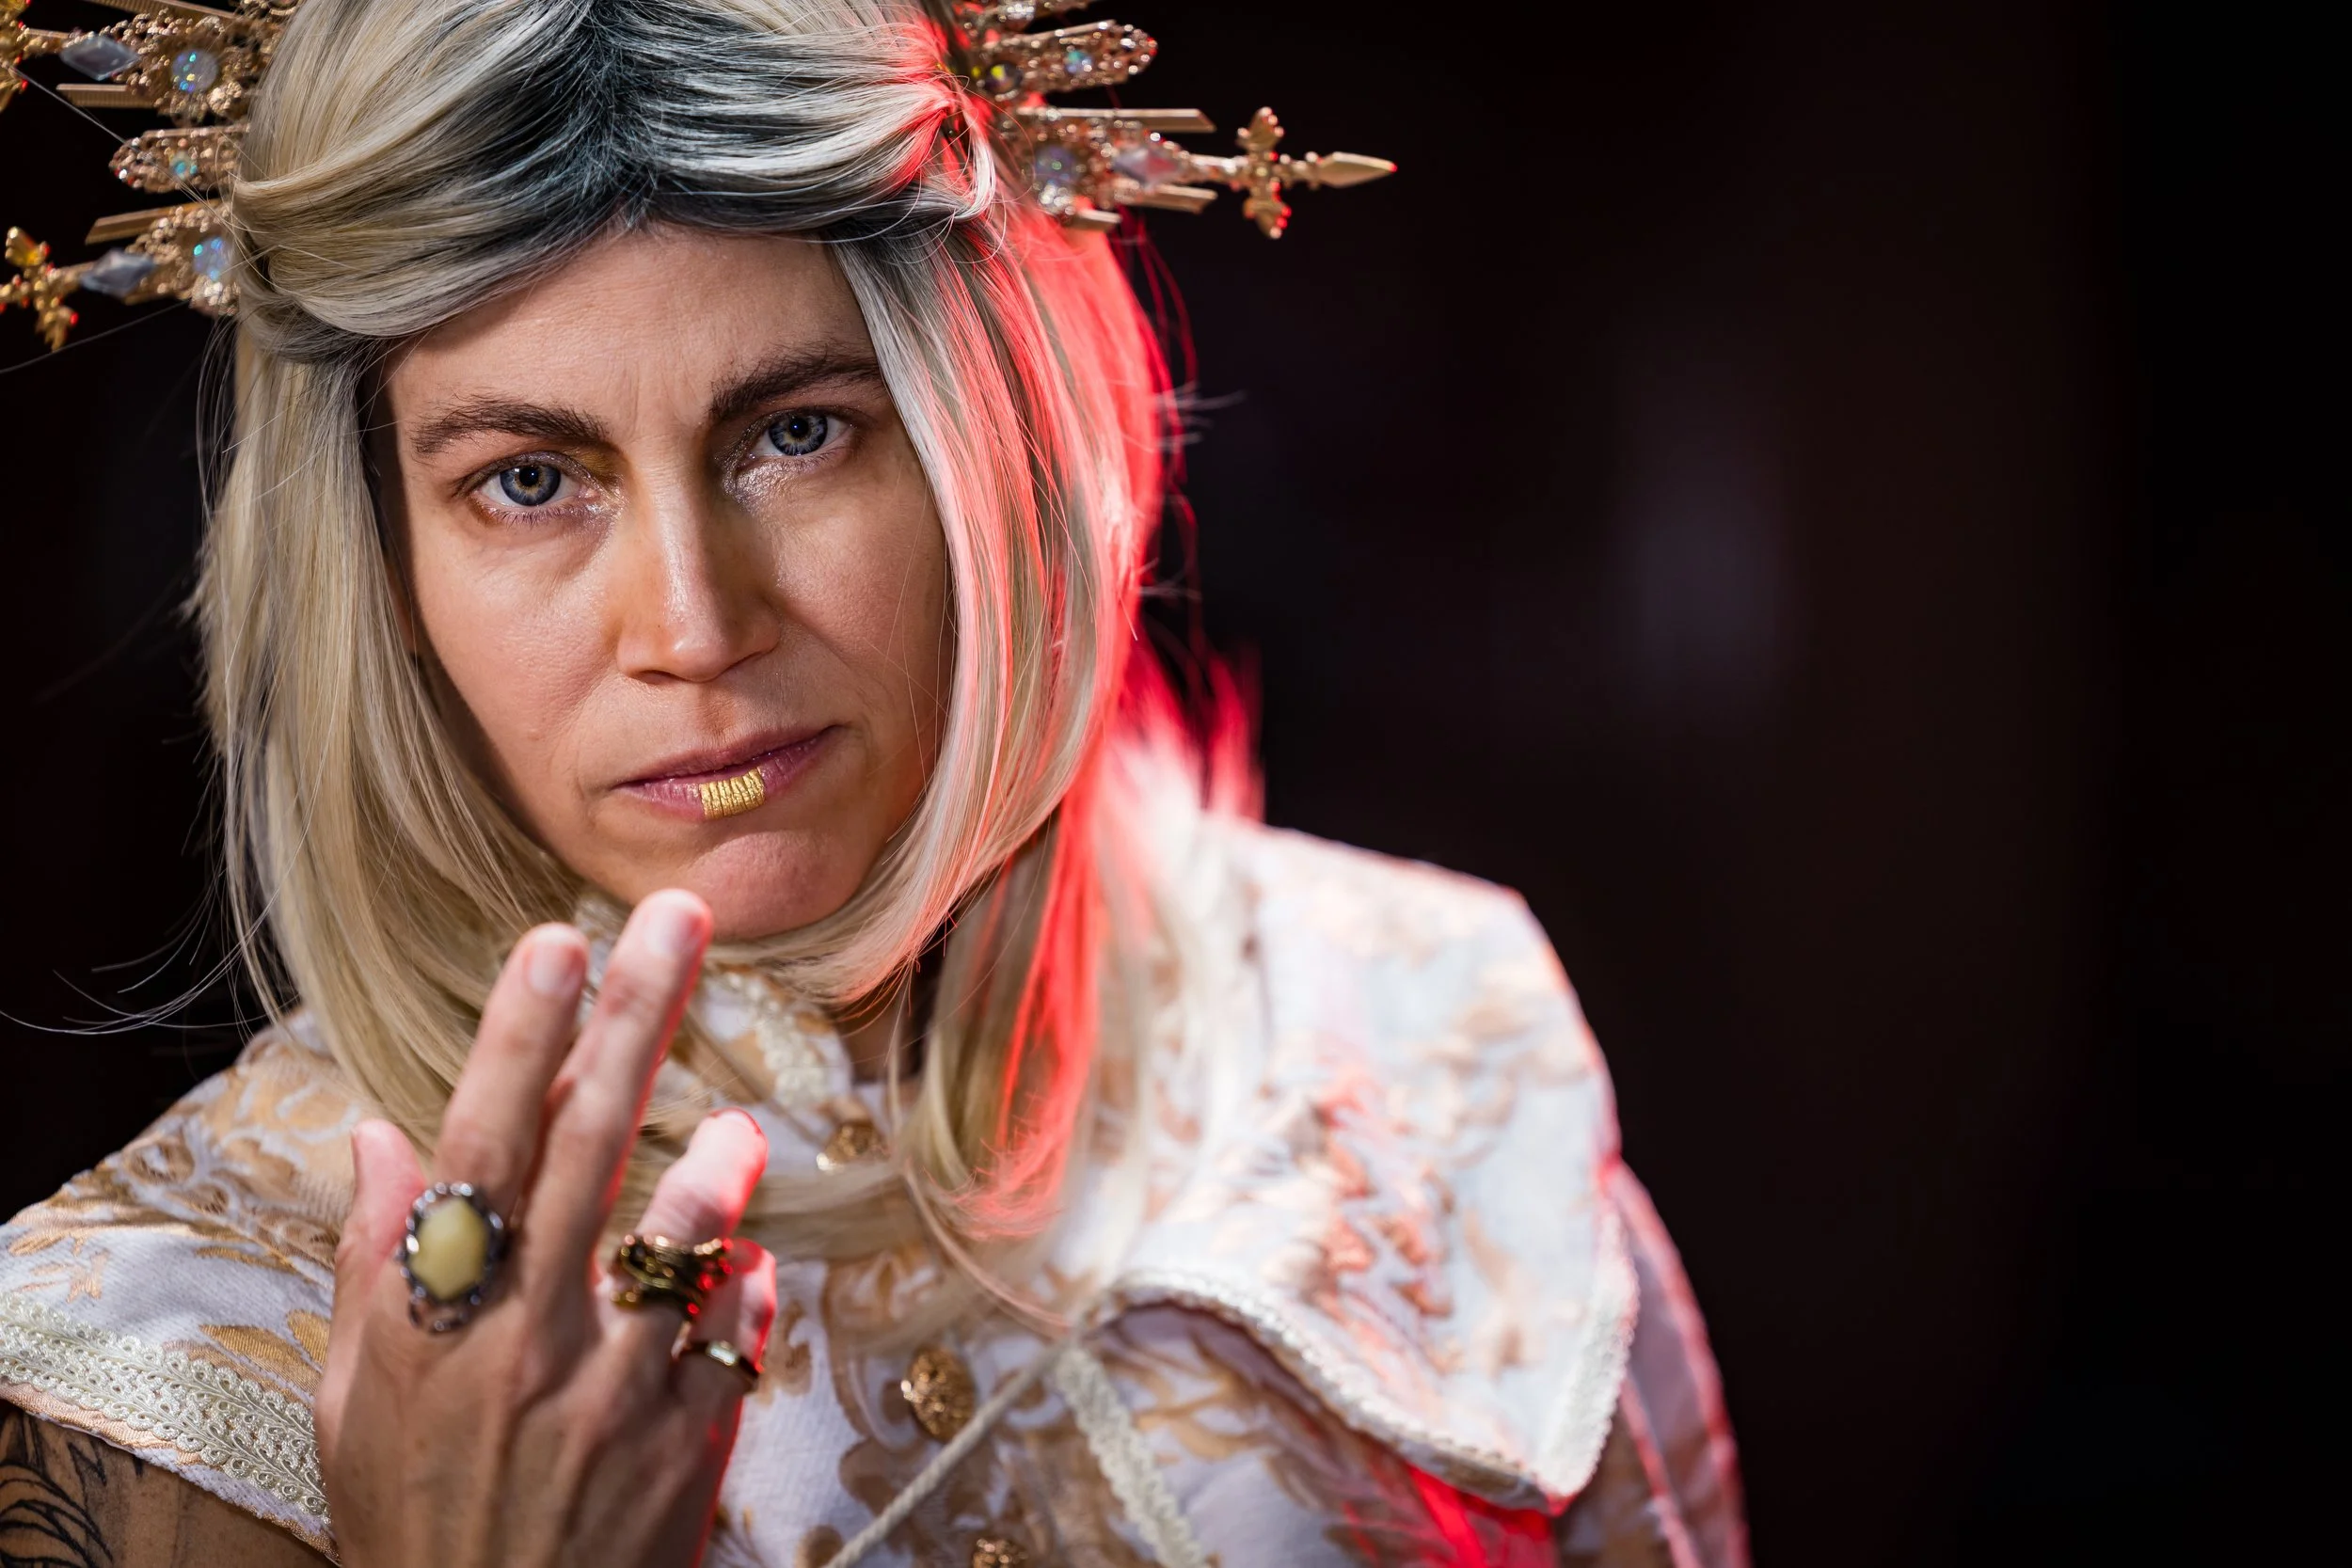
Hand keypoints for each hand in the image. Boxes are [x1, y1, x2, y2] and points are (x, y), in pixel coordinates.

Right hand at [316, 890, 775, 1567]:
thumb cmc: (412, 1518)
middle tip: (681, 917)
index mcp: (435, 1315)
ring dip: (719, 1171)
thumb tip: (376, 1138)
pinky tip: (745, 1273)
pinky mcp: (687, 1438)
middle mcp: (526, 1334)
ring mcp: (615, 1386)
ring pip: (685, 1238)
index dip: (519, 1037)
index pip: (479, 1145)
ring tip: (739, 1136)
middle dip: (638, 1017)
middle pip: (592, 1143)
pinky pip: (736, 1333)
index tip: (556, 939)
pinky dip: (746, 1292)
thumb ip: (373, 1262)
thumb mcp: (353, 1402)